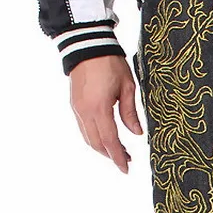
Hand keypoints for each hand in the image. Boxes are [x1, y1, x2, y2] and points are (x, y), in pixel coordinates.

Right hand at [69, 55, 142, 174]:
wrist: (88, 44)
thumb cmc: (110, 62)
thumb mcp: (127, 87)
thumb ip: (130, 113)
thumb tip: (136, 133)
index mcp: (99, 108)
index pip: (110, 141)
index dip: (118, 157)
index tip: (126, 168)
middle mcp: (85, 112)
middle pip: (97, 143)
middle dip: (111, 155)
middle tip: (126, 161)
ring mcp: (78, 108)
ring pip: (88, 137)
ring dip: (102, 148)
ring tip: (119, 151)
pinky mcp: (75, 104)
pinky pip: (84, 128)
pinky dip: (95, 137)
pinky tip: (106, 137)